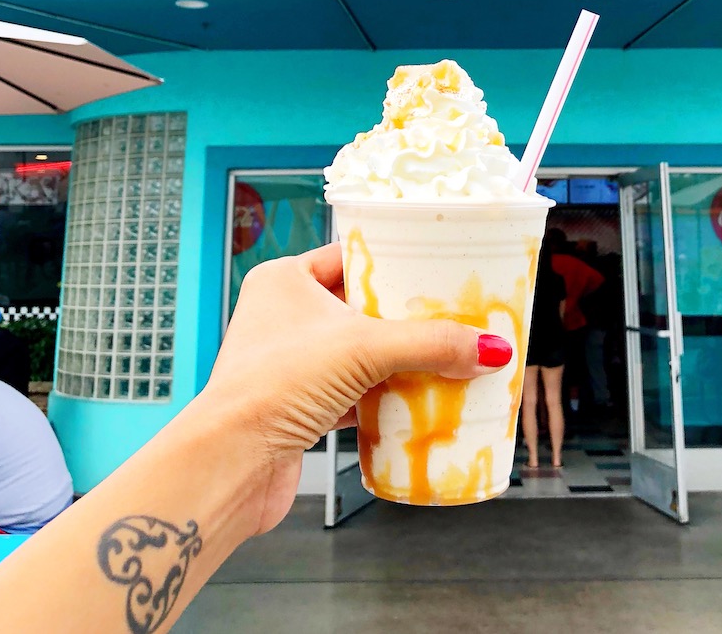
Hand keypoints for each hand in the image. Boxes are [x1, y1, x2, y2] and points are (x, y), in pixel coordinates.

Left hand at [198, 243, 509, 534]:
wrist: (230, 464)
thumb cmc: (273, 386)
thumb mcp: (365, 349)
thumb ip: (431, 344)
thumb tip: (490, 348)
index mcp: (285, 280)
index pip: (348, 257)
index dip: (391, 262)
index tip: (433, 267)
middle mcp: (281, 317)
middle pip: (358, 308)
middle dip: (402, 317)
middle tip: (448, 315)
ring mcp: (287, 364)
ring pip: (355, 354)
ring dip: (394, 361)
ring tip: (442, 357)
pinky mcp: (296, 408)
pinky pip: (350, 394)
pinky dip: (380, 398)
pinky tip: (414, 402)